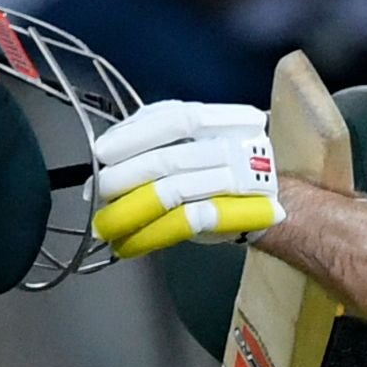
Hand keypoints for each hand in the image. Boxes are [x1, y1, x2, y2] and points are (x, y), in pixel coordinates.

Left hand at [88, 99, 287, 257]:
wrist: (269, 199)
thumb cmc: (215, 168)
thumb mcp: (186, 142)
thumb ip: (151, 144)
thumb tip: (102, 161)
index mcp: (208, 122)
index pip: (166, 120)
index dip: (129, 137)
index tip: (101, 155)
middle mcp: (225, 145)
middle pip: (163, 161)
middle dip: (122, 181)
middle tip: (97, 197)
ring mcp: (233, 180)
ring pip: (171, 192)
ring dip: (132, 212)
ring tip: (105, 227)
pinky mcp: (233, 213)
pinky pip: (185, 224)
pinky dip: (152, 236)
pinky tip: (129, 246)